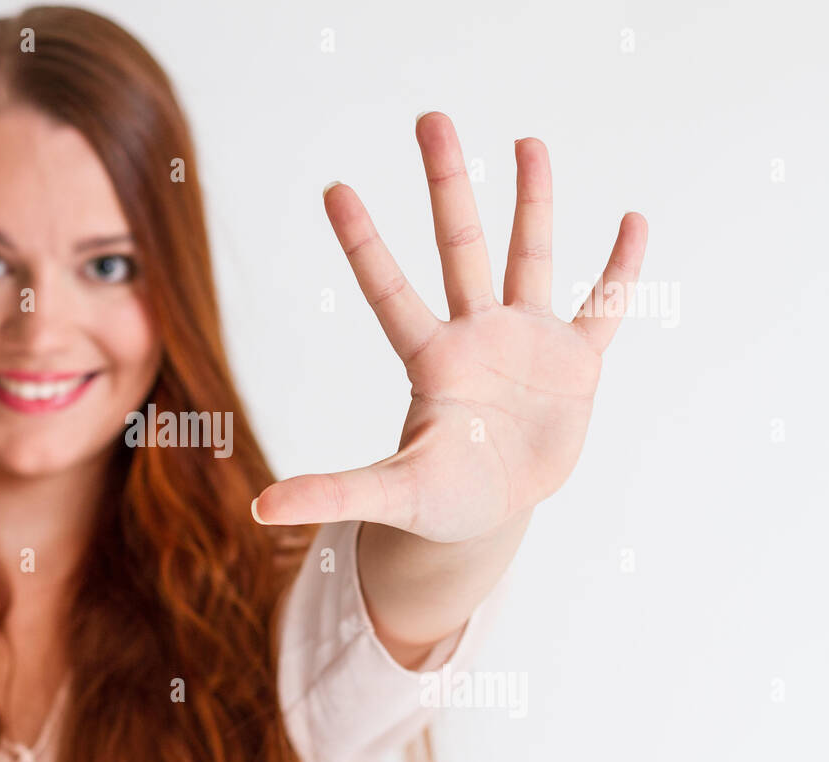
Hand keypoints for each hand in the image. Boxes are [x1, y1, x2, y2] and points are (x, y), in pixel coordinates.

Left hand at [252, 112, 646, 542]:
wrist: (490, 511)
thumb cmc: (437, 498)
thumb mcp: (391, 494)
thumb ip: (334, 492)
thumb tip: (260, 509)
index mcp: (429, 361)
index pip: (388, 291)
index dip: (363, 243)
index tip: (333, 188)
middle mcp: (474, 336)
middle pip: (458, 248)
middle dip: (445, 186)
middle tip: (430, 119)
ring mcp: (526, 343)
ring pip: (529, 257)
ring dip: (532, 202)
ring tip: (527, 142)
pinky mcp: (574, 363)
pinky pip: (602, 306)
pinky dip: (620, 269)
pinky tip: (632, 220)